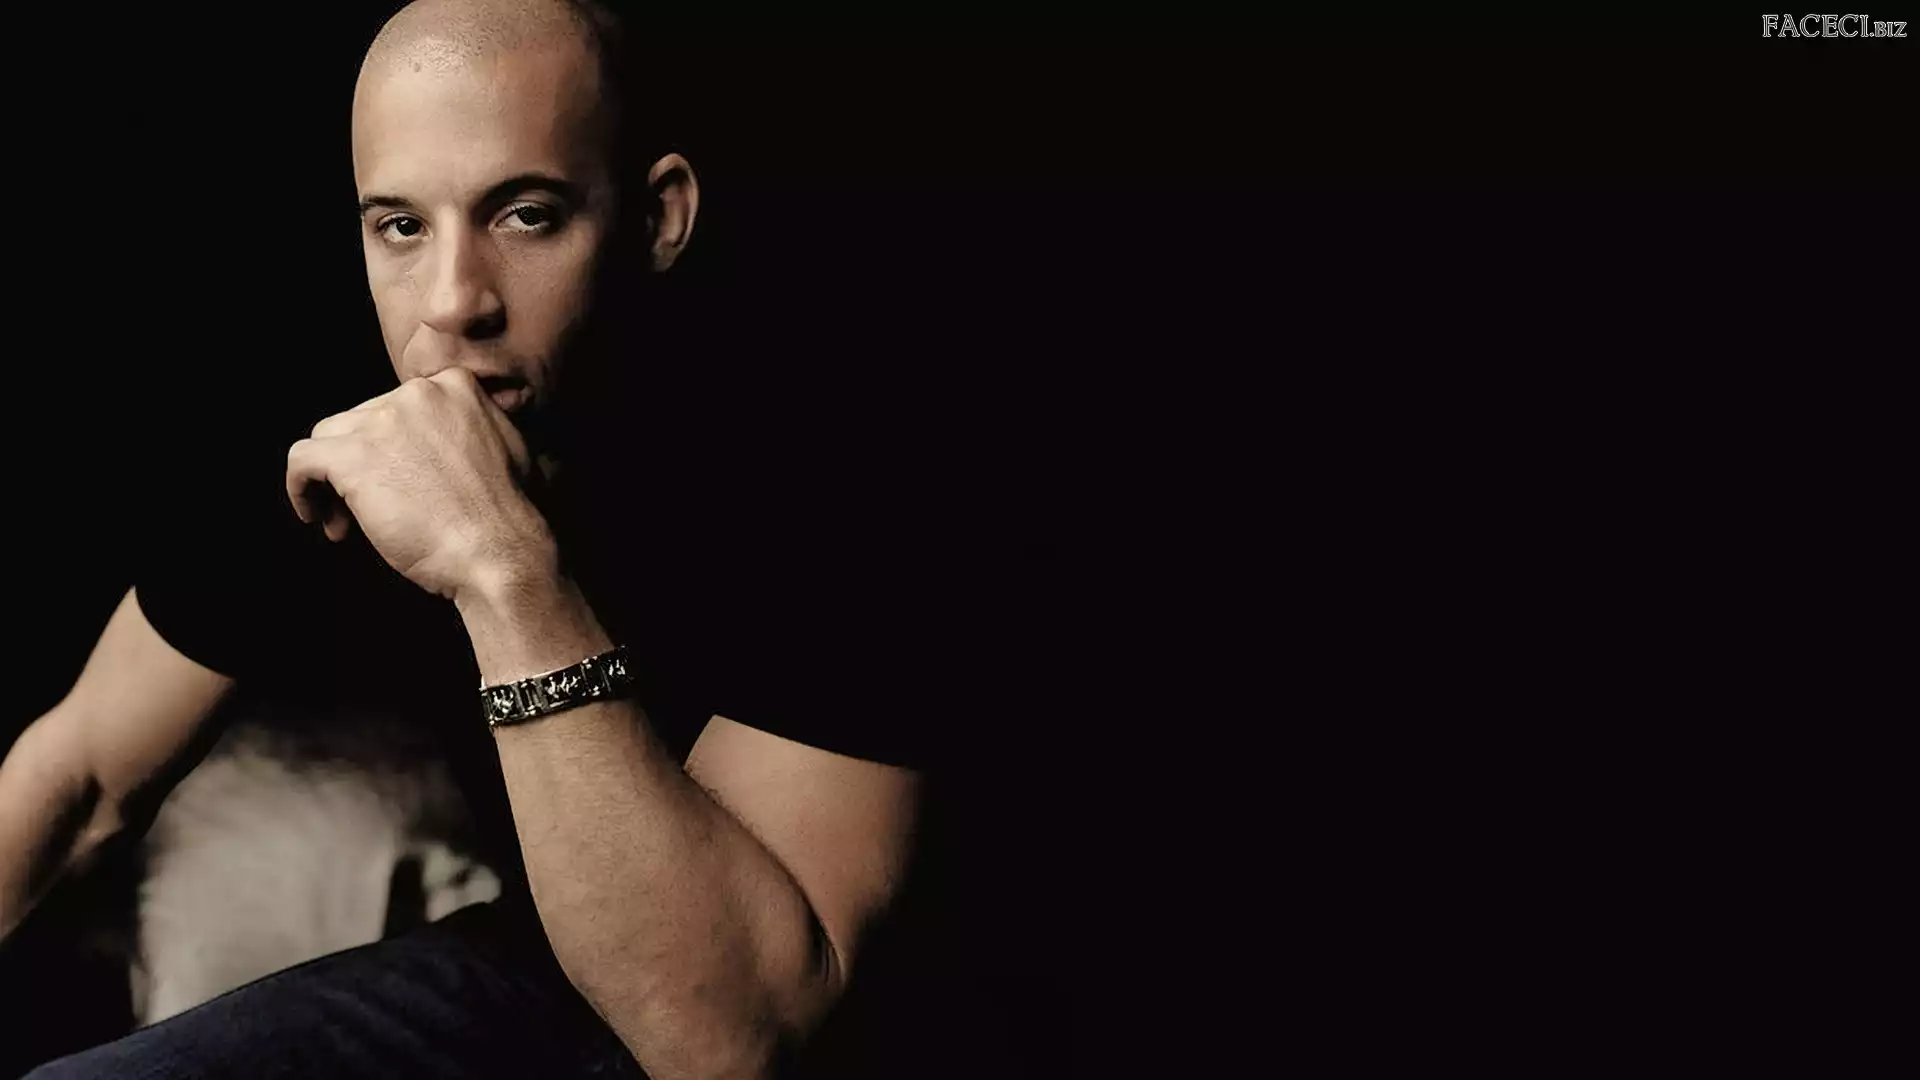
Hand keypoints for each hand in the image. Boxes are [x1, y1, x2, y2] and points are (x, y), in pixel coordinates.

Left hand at [285, 369, 555, 600]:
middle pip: (361, 420)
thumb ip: (474, 428)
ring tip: (347, 519)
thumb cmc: (507, 517)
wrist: (499, 552)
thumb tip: (448, 440)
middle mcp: (416, 394)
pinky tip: (316, 515)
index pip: (398, 406)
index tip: (397, 477)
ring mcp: (382, 422)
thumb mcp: (508, 449)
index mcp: (454, 386)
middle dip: (363, 464)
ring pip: (330, 438)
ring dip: (334, 479)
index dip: (391, 445)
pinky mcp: (353, 457)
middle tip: (375, 507)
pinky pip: (302, 460)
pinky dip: (301, 488)